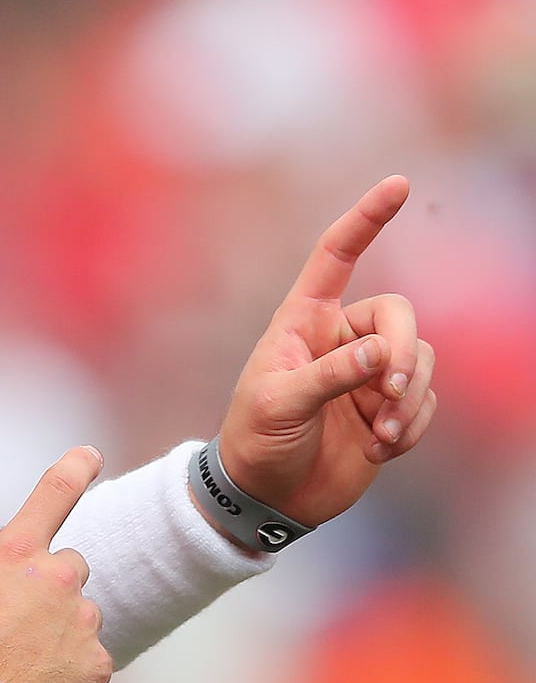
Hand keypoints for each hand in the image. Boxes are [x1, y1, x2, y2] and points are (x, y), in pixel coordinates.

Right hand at [0, 446, 111, 682]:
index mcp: (11, 556)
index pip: (51, 496)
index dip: (74, 470)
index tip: (90, 455)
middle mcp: (55, 577)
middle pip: (71, 569)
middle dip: (54, 591)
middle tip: (21, 629)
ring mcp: (82, 620)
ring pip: (81, 621)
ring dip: (59, 639)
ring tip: (21, 673)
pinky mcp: (98, 664)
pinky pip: (90, 665)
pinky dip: (70, 678)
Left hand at [217, 176, 437, 528]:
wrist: (267, 497)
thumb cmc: (256, 442)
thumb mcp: (279, 404)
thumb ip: (330, 375)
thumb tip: (383, 352)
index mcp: (302, 321)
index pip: (336, 257)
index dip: (365, 220)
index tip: (398, 184)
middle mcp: (340, 337)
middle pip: (399, 315)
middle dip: (404, 353)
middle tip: (389, 393)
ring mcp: (368, 372)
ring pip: (422, 359)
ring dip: (410, 399)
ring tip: (380, 436)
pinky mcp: (388, 407)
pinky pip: (425, 400)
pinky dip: (412, 425)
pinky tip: (383, 450)